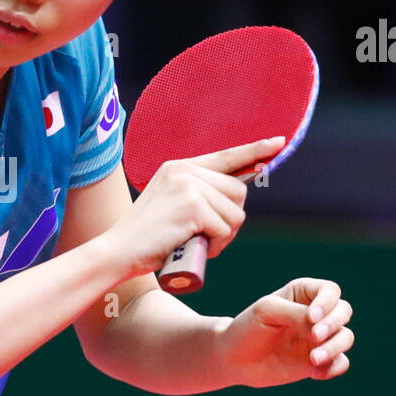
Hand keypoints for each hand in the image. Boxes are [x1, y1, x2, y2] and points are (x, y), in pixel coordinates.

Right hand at [112, 136, 283, 280]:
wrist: (118, 251)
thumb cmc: (146, 237)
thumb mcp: (171, 204)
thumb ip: (198, 194)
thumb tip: (236, 194)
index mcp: (179, 166)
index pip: (226, 156)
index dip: (254, 151)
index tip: (277, 143)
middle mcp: (184, 170)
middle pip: (239, 191)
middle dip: (230, 219)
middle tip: (207, 236)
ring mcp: (188, 187)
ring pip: (236, 213)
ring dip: (224, 236)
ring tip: (198, 243)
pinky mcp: (192, 207)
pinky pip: (225, 228)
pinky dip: (216, 245)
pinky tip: (196, 247)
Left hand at [217, 277, 354, 387]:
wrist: (234, 359)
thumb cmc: (247, 328)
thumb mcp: (267, 312)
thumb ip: (297, 315)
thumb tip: (321, 327)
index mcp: (303, 294)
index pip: (330, 291)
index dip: (327, 303)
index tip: (311, 317)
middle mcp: (315, 314)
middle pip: (343, 312)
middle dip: (333, 324)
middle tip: (314, 337)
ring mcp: (318, 338)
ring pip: (346, 337)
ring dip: (334, 348)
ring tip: (313, 359)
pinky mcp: (318, 361)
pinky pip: (340, 363)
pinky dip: (333, 368)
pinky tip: (314, 373)